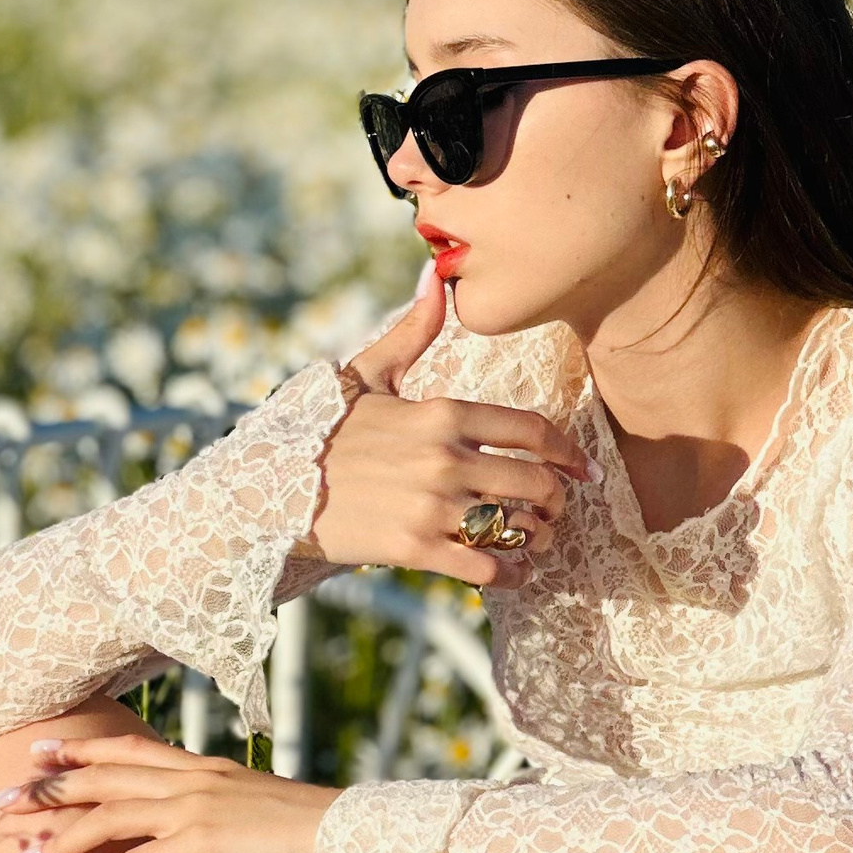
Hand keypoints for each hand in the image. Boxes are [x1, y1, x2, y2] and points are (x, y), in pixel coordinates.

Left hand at [0, 736, 337, 852]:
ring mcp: (192, 806)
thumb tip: (194, 828)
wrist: (346, 835)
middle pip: (101, 777)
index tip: (40, 752)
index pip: (127, 749)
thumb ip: (218, 809)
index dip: (80, 749)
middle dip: (48, 789)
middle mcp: (190, 778)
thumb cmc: (308, 830)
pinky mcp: (200, 841)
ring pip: (106, 815)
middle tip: (2, 800)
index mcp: (202, 767)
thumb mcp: (253, 808)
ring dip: (61, 839)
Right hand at [295, 271, 592, 588]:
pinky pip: (485, 568)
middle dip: (557, 499)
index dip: (567, 452)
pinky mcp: (415, 548)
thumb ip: (413, 331)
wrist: (269, 488)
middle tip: (558, 509)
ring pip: (517, 526)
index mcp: (441, 412)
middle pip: (535, 481)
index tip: (582, 468)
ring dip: (538, 537)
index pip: (530, 429)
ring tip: (535, 539)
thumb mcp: (366, 375)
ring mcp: (431, 506)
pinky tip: (514, 572)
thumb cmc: (322, 430)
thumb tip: (437, 278)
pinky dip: (512, 574)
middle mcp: (445, 458)